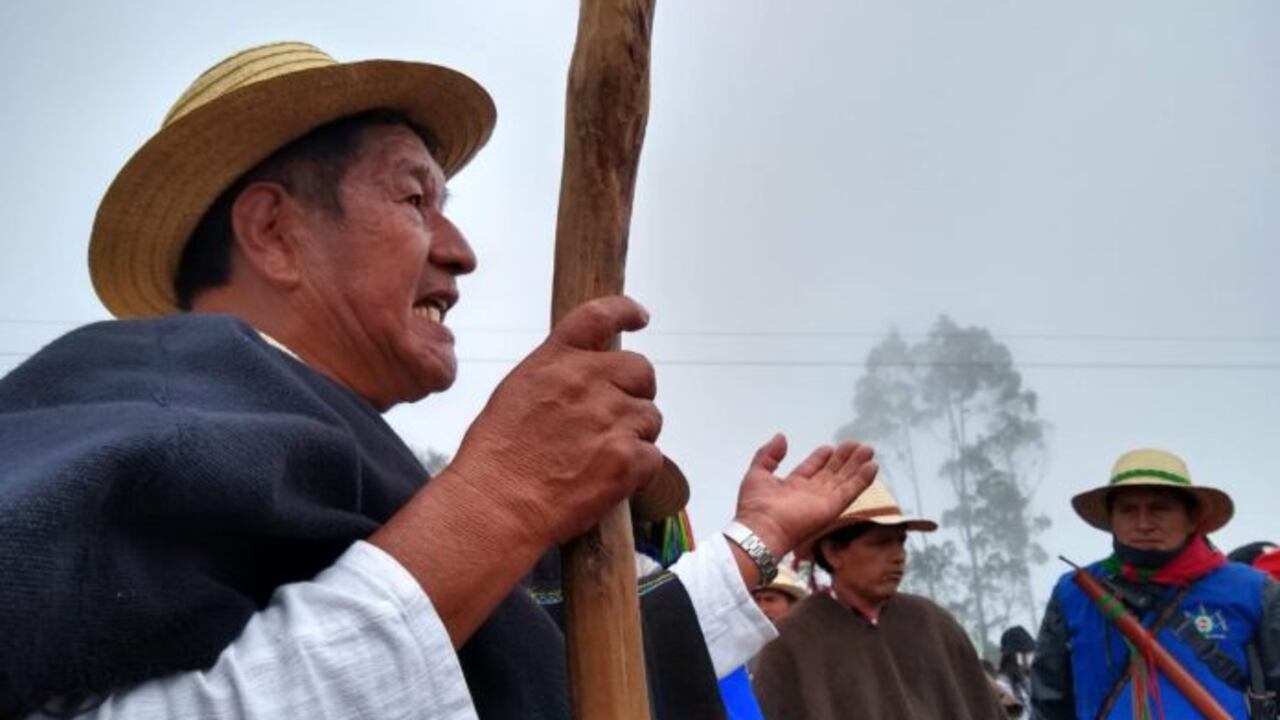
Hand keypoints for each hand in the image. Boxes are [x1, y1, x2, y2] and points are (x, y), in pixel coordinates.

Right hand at [444, 295, 663, 547]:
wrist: (495, 505)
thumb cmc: (495, 459)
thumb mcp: (516, 395)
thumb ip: (555, 379)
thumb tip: (582, 382)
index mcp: (555, 361)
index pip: (599, 316)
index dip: (625, 311)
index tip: (639, 316)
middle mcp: (587, 381)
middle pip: (640, 370)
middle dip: (636, 392)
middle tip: (617, 417)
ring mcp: (610, 418)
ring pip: (649, 417)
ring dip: (635, 435)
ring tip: (601, 458)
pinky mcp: (626, 458)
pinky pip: (653, 457)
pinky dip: (638, 470)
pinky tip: (609, 480)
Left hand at [732, 434, 876, 560]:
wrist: (761, 529)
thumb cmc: (756, 504)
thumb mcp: (757, 473)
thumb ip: (769, 454)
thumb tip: (781, 436)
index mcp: (792, 485)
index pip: (812, 468)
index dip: (821, 457)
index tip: (830, 447)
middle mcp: (810, 493)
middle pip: (832, 472)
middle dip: (844, 459)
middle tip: (857, 445)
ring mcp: (823, 500)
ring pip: (844, 479)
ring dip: (857, 465)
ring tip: (868, 450)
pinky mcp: (833, 507)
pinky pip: (851, 491)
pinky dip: (863, 479)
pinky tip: (873, 467)